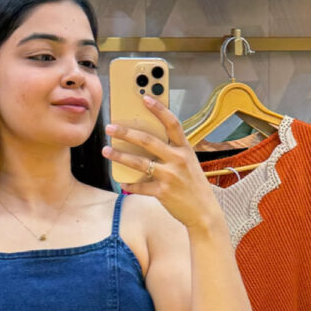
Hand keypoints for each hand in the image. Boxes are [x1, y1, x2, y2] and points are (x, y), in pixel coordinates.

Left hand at [105, 95, 223, 236]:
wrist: (204, 212)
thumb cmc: (193, 186)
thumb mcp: (188, 163)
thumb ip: (172, 152)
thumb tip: (145, 142)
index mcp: (185, 149)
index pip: (172, 123)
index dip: (158, 109)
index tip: (144, 97)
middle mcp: (178, 159)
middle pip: (148, 140)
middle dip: (126, 133)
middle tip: (110, 127)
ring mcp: (170, 176)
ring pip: (139, 162)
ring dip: (120, 156)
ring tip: (106, 151)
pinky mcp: (163, 192)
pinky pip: (140, 186)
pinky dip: (129, 184)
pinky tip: (122, 181)